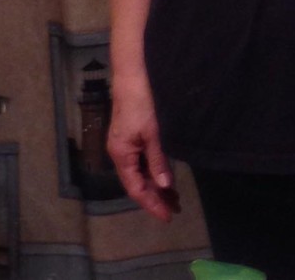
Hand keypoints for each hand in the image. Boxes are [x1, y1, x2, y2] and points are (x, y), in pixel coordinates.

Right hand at [108, 73, 179, 221]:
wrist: (132, 77)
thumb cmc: (141, 104)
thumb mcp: (153, 133)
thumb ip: (157, 160)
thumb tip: (165, 186)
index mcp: (121, 155)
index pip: (135, 189)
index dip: (151, 203)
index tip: (166, 216)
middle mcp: (119, 154)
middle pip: (137, 183)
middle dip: (155, 197)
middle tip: (175, 209)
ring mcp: (123, 146)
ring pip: (139, 173)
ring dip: (155, 185)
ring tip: (174, 197)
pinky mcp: (129, 137)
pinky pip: (140, 163)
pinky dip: (152, 171)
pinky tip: (164, 176)